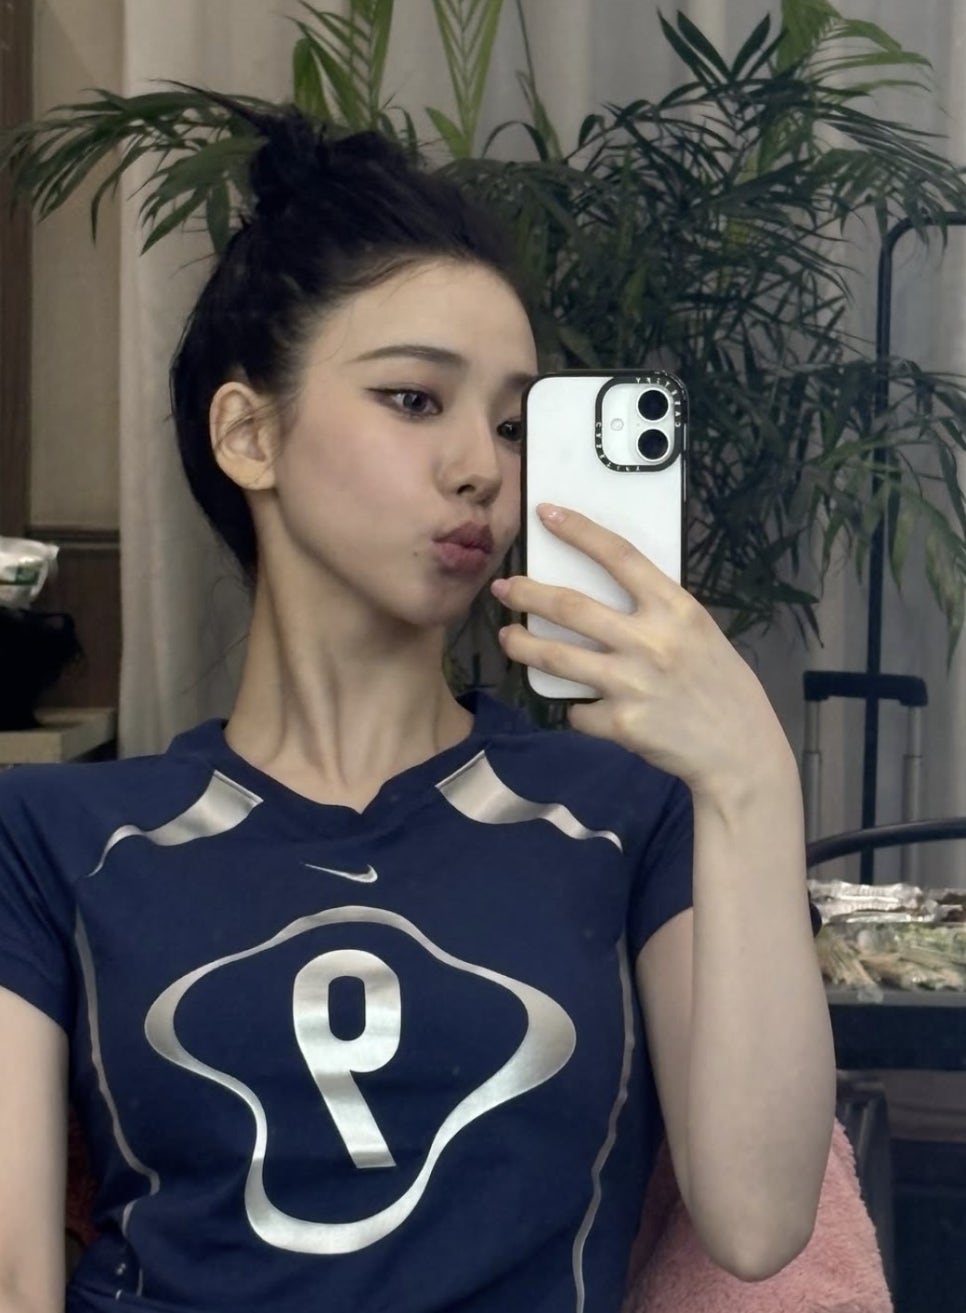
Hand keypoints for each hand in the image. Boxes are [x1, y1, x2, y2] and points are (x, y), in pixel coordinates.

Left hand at [491, 504, 792, 799]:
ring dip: (523, 645)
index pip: (619, 556)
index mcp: (676, 609)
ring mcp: (633, 684)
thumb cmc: (721, 686)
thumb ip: (656, 614)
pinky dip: (575, 710)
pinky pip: (577, 712)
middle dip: (527, 593)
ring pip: (556, 658)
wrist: (741, 752)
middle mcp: (650, 641)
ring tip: (508, 638)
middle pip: (570, 606)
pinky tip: (582, 710)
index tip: (546, 513)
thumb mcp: (698, 633)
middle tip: (503, 588)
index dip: (578, 531)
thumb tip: (603, 596)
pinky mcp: (621, 724)